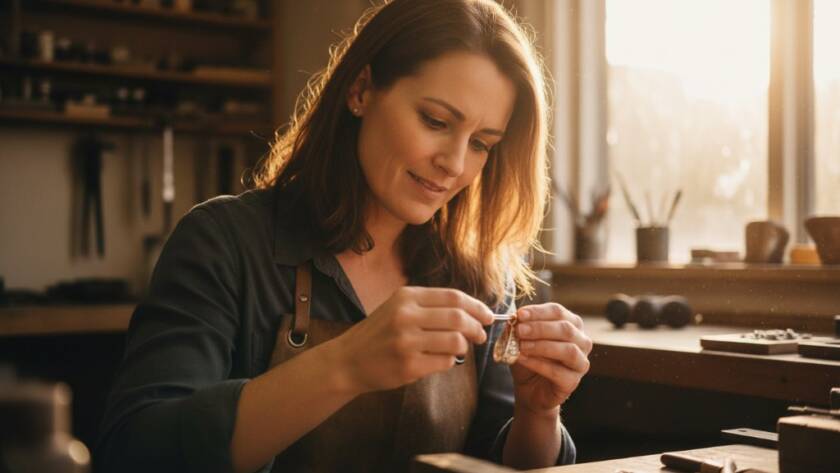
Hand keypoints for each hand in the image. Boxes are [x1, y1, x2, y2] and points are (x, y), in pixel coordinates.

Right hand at [332, 287, 493, 393]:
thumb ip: (431, 306)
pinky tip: (440, 360)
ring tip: (459, 348)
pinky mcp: (408, 365)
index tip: (488, 315)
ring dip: (464, 346)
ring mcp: (406, 342)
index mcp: (406, 296)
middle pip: (458, 318)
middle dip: (477, 327)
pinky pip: (445, 362)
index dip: (477, 306)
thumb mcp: (399, 307)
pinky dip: (449, 361)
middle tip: (481, 335)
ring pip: (455, 341)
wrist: (348, 360)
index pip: (454, 297)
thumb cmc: (379, 333)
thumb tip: (473, 312)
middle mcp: (406, 316)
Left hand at [510, 303, 591, 415]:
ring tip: (521, 346)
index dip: (538, 312)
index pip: (558, 312)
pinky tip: (523, 359)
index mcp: (571, 324)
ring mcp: (580, 362)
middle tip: (519, 330)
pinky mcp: (573, 382)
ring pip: (568, 350)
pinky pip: (558, 371)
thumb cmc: (529, 357)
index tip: (519, 314)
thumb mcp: (523, 339)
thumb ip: (522, 327)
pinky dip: (538, 364)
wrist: (530, 388)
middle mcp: (581, 341)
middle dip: (540, 328)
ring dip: (542, 346)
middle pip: (565, 329)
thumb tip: (516, 317)